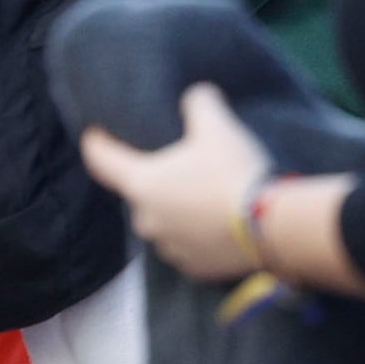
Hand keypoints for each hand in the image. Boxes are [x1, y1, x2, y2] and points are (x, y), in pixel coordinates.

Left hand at [83, 86, 279, 282]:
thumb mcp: (217, 127)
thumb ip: (199, 104)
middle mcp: (145, 220)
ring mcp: (169, 248)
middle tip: (182, 164)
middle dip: (155, 178)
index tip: (94, 133)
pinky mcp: (193, 268)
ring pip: (165, 221)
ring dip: (178, 209)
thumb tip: (196, 95)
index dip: (95, 143)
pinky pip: (188, 245)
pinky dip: (198, 234)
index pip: (101, 160)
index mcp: (141, 183)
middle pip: (140, 192)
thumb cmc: (232, 172)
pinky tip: (221, 222)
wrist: (270, 226)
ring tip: (207, 196)